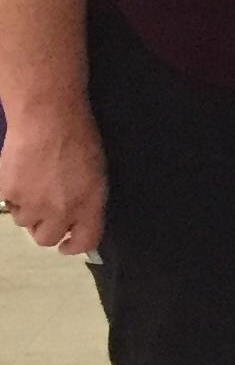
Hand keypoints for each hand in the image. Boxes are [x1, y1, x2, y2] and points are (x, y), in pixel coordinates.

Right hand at [0, 101, 105, 255]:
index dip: (75, 247)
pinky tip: (21, 173)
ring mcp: (33, 204)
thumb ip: (88, 200)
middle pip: (46, 239)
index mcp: (90, 204)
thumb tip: (79, 218)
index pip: (85, 241)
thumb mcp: (96, 172)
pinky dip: (12, 194)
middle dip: (46, 228)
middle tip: (46, 211)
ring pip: (24, 222)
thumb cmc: (79, 138)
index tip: (68, 245)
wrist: (49, 118)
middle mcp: (62, 210)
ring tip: (34, 182)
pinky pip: (8, 204)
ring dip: (28, 209)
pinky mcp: (9, 194)